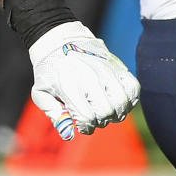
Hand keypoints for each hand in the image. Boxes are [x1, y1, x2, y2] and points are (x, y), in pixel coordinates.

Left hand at [29, 21, 139, 139]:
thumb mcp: (41, 92)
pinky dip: (129, 99)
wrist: (58, 41)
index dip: (85, 126)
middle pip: (106, 113)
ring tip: (105, 110)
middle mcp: (89, 77)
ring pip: (122, 103)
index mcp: (69, 85)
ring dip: (116, 113)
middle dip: (100, 121)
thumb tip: (69, 134)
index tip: (81, 123)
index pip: (87, 118)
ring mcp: (106, 71)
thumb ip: (54, 114)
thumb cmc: (49, 71)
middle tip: (92, 116)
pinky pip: (133, 88)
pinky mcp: (117, 66)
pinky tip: (117, 100)